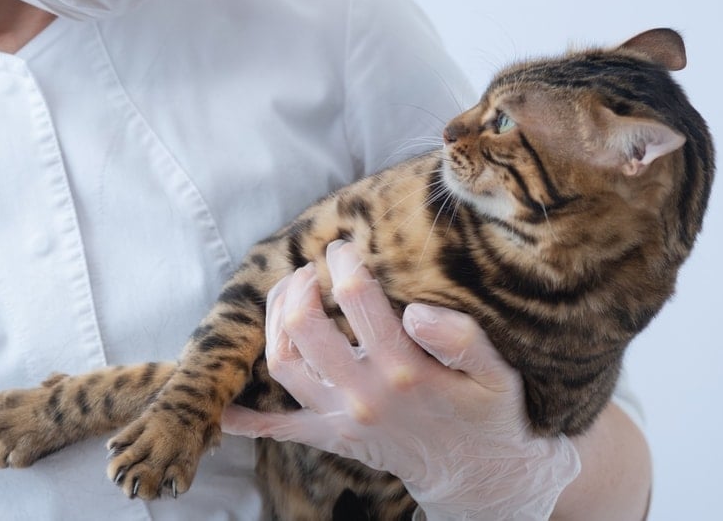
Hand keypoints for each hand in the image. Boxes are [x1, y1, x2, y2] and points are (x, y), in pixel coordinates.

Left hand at [222, 241, 580, 519]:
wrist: (477, 476)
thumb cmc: (489, 416)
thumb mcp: (495, 374)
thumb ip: (461, 338)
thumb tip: (415, 310)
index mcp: (403, 369)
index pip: (356, 298)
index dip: (344, 262)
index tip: (344, 246)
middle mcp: (363, 395)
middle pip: (303, 327)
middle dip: (299, 285)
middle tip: (310, 268)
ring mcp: (342, 419)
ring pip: (283, 365)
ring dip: (273, 324)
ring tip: (286, 297)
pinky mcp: (333, 439)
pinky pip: (281, 429)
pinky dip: (249, 421)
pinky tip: (227, 409)